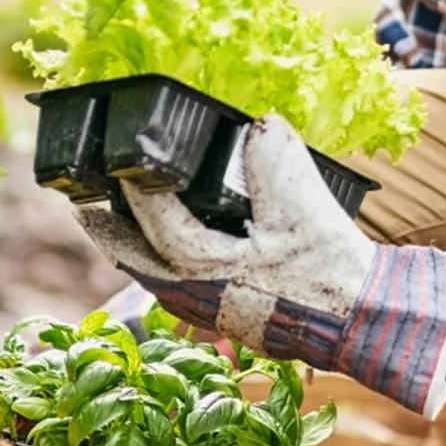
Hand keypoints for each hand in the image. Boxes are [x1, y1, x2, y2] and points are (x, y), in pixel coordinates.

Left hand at [75, 113, 445, 415]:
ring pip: (158, 281)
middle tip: (83, 208)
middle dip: (108, 233)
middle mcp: (200, 296)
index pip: (154, 221)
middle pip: (137, 263)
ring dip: (136, 252)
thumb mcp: (303, 204)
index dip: (133, 188)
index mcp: (207, 267)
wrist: (361, 319)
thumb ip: (275, 158)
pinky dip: (168, 270)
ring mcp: (215, 314)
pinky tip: (178, 259)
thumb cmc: (328, 268)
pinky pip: (183, 293)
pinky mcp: (234, 320)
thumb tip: (260, 125)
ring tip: (121, 230)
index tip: (119, 161)